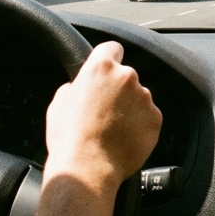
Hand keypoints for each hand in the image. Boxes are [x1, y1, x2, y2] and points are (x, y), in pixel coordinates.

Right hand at [42, 42, 161, 193]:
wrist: (88, 168)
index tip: (108, 69)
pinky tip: (123, 138)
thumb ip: (76, 85)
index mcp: (101, 68)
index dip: (109, 58)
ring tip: (112, 130)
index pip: (113, 48)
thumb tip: (81, 86)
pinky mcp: (155, 118)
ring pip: (138, 97)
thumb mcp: (59, 102)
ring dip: (130, 108)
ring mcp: (144, 98)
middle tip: (104, 111)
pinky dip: (139, 125)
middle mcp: (127, 77)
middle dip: (118, 90)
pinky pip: (148, 116)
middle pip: (126, 76)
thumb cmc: (69, 137)